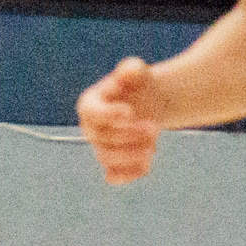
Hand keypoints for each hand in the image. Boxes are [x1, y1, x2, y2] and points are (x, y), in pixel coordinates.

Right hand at [78, 57, 163, 184]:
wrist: (149, 102)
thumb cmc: (139, 84)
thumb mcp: (136, 72)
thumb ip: (131, 69)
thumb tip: (129, 72)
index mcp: (90, 105)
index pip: (92, 113)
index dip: (109, 115)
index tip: (130, 112)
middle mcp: (90, 128)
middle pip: (103, 137)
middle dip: (129, 135)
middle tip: (155, 127)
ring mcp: (100, 147)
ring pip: (108, 158)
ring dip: (131, 155)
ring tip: (154, 146)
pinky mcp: (113, 163)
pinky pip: (113, 176)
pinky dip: (128, 176)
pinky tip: (146, 168)